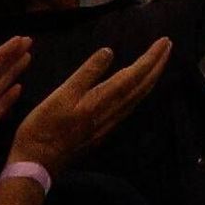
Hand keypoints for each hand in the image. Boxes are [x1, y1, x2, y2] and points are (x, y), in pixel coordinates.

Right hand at [8, 37, 174, 172]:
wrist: (37, 164)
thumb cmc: (43, 128)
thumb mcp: (61, 95)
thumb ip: (86, 74)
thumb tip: (109, 51)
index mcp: (103, 100)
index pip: (135, 75)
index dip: (151, 57)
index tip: (164, 40)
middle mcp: (112, 112)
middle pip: (142, 86)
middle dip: (157, 65)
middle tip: (168, 45)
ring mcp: (109, 124)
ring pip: (138, 97)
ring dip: (151, 78)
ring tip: (158, 63)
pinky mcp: (102, 131)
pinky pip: (130, 107)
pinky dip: (139, 92)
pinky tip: (137, 90)